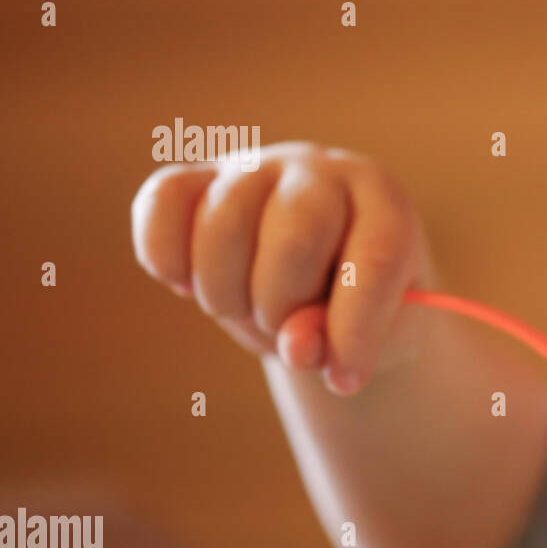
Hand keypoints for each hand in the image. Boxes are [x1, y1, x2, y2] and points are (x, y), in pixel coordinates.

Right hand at [131, 142, 436, 395]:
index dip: (356, 330)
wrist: (312, 273)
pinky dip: (165, 256)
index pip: (374, 261)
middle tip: (281, 327)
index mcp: (383, 207)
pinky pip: (163, 201)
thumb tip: (295, 346)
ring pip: (222, 222)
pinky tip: (185, 283)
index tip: (345, 379)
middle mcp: (321, 173)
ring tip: (243, 308)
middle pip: (296, 236)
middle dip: (283, 306)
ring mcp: (256, 167)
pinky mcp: (199, 177)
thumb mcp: (367, 335)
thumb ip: (340, 342)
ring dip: (224, 292)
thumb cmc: (351, 306)